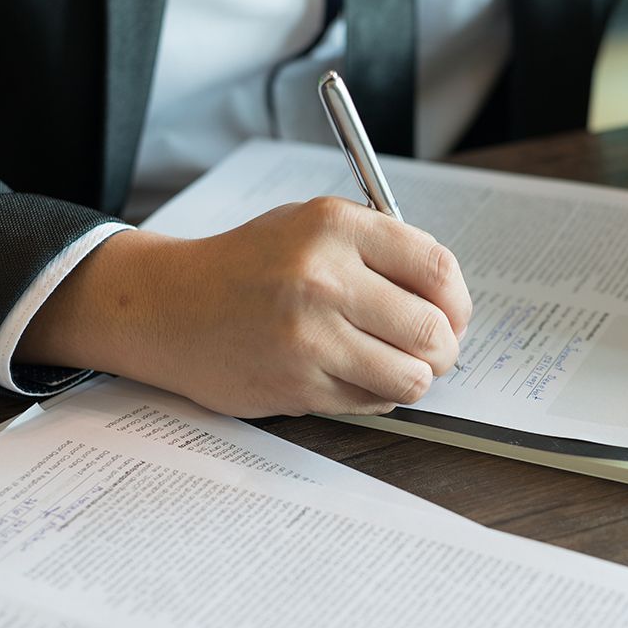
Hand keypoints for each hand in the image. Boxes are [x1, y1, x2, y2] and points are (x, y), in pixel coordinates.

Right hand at [19, 197, 471, 416]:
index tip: (453, 315)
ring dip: (413, 378)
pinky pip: (373, 402)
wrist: (170, 307)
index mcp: (335, 227)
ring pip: (411, 376)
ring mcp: (310, 336)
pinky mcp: (299, 383)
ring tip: (394, 366)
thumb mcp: (310, 226)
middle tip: (432, 351)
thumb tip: (450, 298)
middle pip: (432, 330)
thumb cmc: (249, 266)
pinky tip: (351, 375)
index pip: (437, 269)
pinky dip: (375, 395)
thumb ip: (380, 250)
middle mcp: (324, 278)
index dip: (457, 302)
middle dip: (444, 349)